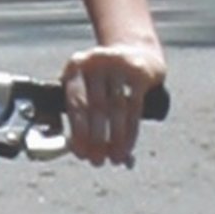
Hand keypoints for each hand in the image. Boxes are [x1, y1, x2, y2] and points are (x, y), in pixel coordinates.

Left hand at [61, 41, 164, 167]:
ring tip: (115, 158)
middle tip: (97, 161)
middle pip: (95, 107)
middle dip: (96, 138)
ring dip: (116, 138)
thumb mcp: (89, 89)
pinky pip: (135, 107)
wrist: (138, 52)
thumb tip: (82, 152)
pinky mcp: (140, 70)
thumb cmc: (106, 81)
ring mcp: (118, 63)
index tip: (80, 154)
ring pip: (116, 109)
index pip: (75, 104)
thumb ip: (83, 116)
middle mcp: (95, 62)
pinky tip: (128, 146)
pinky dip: (131, 131)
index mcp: (75, 67)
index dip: (78, 132)